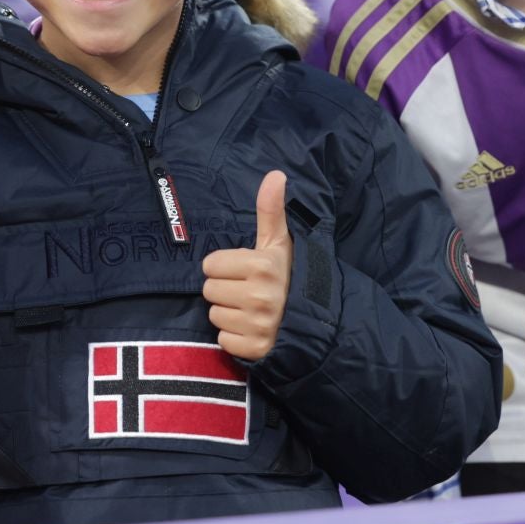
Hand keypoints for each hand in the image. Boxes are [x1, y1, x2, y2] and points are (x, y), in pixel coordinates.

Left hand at [201, 170, 292, 361]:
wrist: (315, 321)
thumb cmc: (290, 275)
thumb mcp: (280, 242)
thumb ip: (271, 209)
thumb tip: (275, 173)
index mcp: (262, 265)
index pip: (210, 264)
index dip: (225, 267)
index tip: (245, 271)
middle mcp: (259, 296)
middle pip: (209, 290)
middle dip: (225, 289)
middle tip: (248, 291)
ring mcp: (258, 325)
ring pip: (214, 315)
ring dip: (229, 313)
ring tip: (251, 310)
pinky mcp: (255, 349)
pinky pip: (223, 340)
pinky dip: (235, 337)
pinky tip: (252, 329)